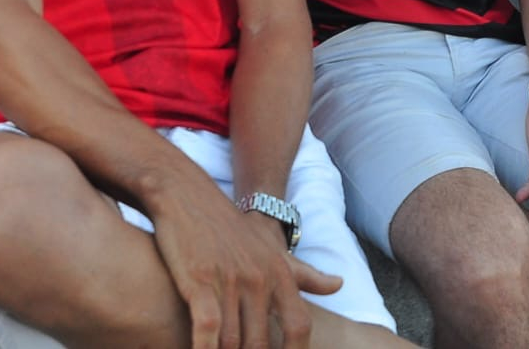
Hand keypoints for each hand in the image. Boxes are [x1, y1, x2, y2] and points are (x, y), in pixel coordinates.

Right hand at [146, 175, 341, 348]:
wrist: (189, 196)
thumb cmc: (232, 230)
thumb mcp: (274, 250)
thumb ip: (306, 274)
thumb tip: (339, 285)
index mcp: (280, 275)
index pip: (299, 327)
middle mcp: (260, 279)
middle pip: (263, 343)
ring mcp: (230, 280)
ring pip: (234, 342)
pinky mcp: (199, 280)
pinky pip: (207, 328)